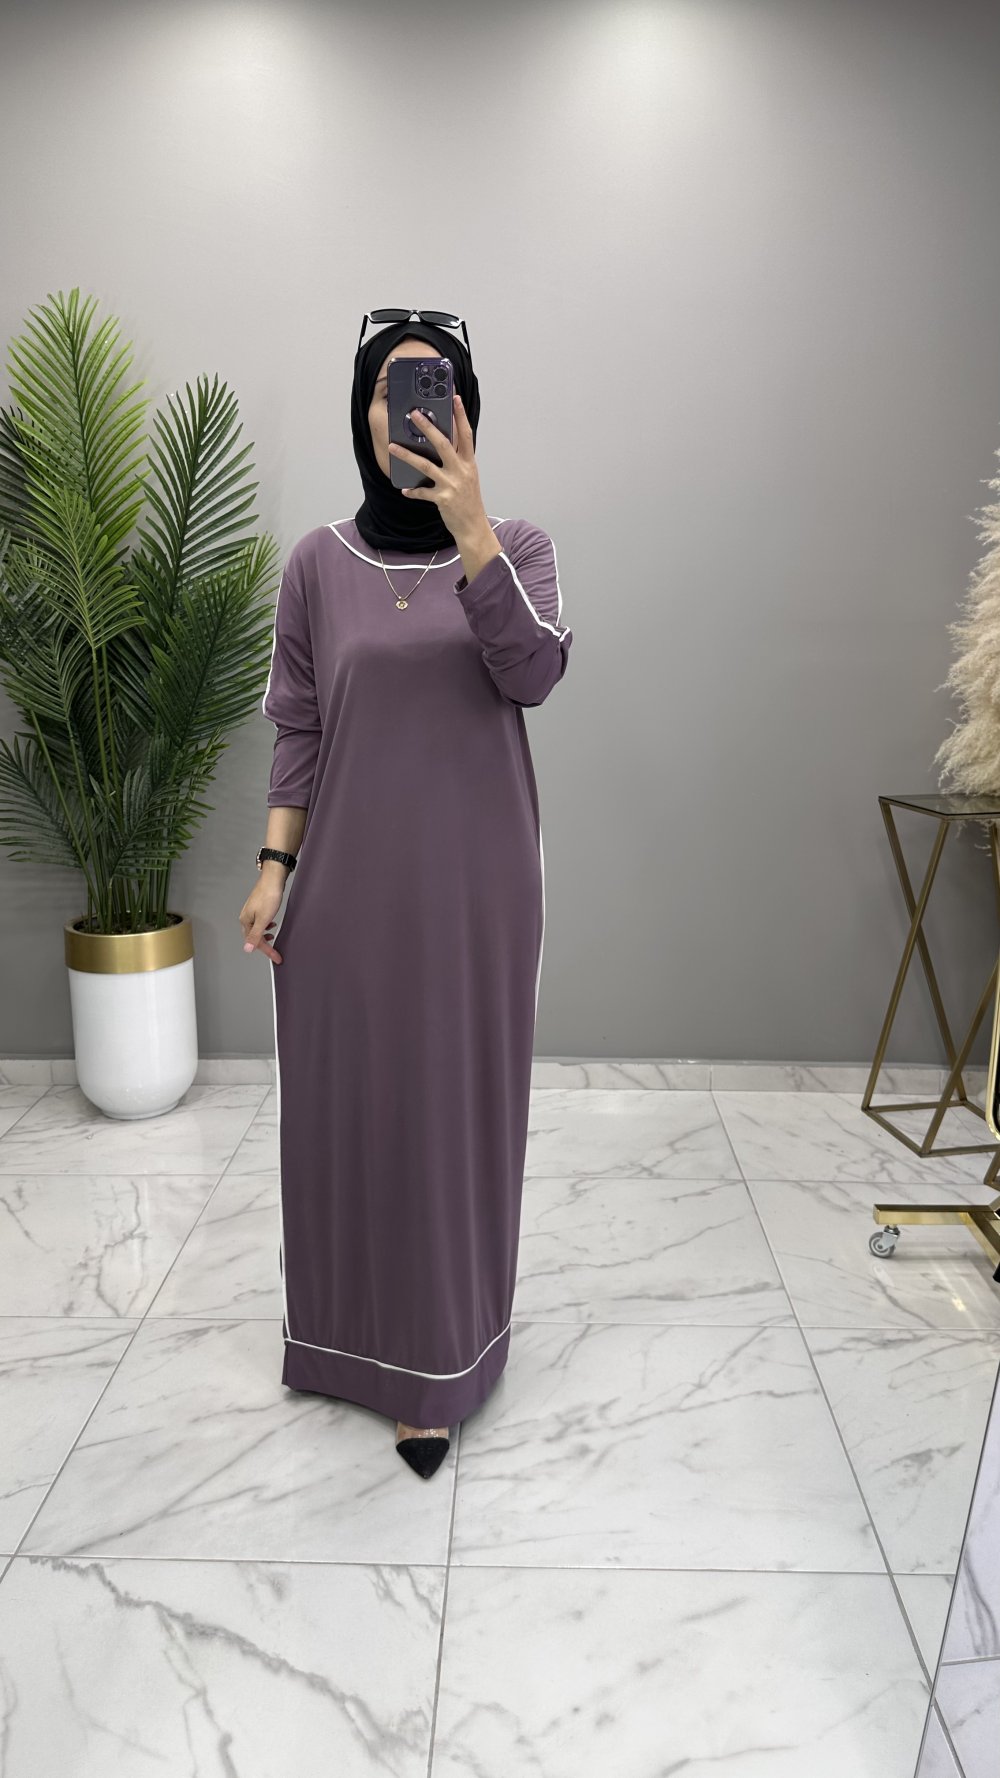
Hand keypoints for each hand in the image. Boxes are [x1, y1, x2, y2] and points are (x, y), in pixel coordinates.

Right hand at [238, 879, 284, 963]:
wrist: (273, 879)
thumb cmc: (269, 896)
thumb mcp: (263, 919)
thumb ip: (255, 935)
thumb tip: (247, 949)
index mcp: (245, 921)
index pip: (255, 942)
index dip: (267, 951)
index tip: (276, 957)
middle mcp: (246, 916)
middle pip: (254, 936)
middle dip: (264, 945)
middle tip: (275, 951)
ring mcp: (251, 911)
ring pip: (256, 929)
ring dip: (264, 936)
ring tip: (272, 937)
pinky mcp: (258, 906)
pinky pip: (260, 921)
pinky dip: (265, 926)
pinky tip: (271, 923)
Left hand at [387, 393, 486, 538]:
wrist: (473, 526)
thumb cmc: (470, 501)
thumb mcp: (469, 477)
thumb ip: (458, 461)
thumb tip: (443, 446)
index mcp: (469, 463)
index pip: (466, 434)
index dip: (461, 415)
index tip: (455, 398)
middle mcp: (461, 471)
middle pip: (443, 443)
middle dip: (428, 427)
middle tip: (415, 414)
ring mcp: (451, 484)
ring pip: (426, 465)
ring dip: (407, 455)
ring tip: (392, 446)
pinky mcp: (442, 499)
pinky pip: (422, 492)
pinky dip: (413, 491)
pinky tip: (404, 490)